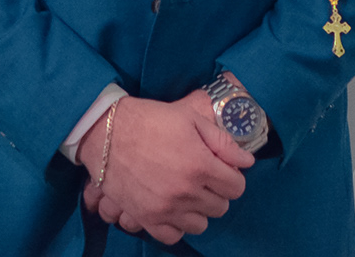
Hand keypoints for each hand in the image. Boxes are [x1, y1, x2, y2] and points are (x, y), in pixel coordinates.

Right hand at [80, 91, 253, 244]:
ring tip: (187, 192)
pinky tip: (173, 208)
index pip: (236, 187)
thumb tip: (247, 162)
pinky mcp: (145, 218)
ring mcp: (165, 208)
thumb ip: (223, 142)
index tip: (222, 170)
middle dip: (217, 192)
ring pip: (200, 224)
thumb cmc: (151, 120)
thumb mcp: (191, 119)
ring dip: (198, 210)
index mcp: (201, 165)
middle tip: (203, 178)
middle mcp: (186, 192)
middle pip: (220, 207)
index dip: (232, 177)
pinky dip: (177, 225)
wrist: (107, 132)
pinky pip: (172, 236)